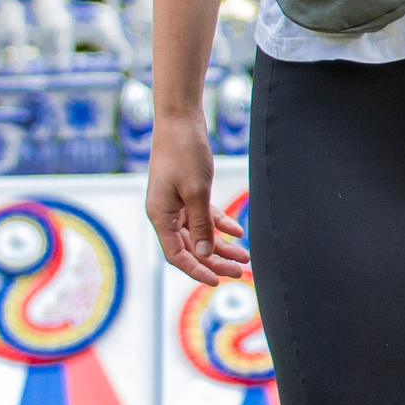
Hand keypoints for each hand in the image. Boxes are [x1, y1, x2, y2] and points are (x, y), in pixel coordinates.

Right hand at [146, 115, 248, 285]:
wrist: (180, 121)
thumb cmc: (185, 154)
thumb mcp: (196, 192)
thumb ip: (200, 224)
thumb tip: (204, 254)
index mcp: (159, 216)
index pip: (177, 255)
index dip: (197, 270)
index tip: (217, 282)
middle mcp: (164, 213)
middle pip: (190, 247)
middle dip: (215, 261)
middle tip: (239, 273)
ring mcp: (175, 203)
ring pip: (199, 233)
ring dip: (221, 246)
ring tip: (244, 257)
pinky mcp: (186, 193)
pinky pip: (203, 216)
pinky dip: (220, 225)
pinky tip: (239, 232)